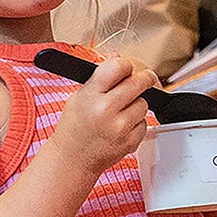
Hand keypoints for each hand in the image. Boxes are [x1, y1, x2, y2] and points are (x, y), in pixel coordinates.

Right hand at [52, 57, 157, 176]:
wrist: (72, 160)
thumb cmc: (74, 127)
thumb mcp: (79, 96)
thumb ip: (100, 76)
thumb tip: (117, 56)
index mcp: (91, 95)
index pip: (119, 67)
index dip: (126, 65)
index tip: (127, 68)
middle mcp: (106, 110)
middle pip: (139, 82)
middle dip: (144, 78)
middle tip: (144, 78)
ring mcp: (120, 128)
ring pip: (144, 104)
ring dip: (137, 103)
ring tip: (121, 111)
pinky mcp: (131, 142)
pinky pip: (144, 123)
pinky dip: (137, 122)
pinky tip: (121, 126)